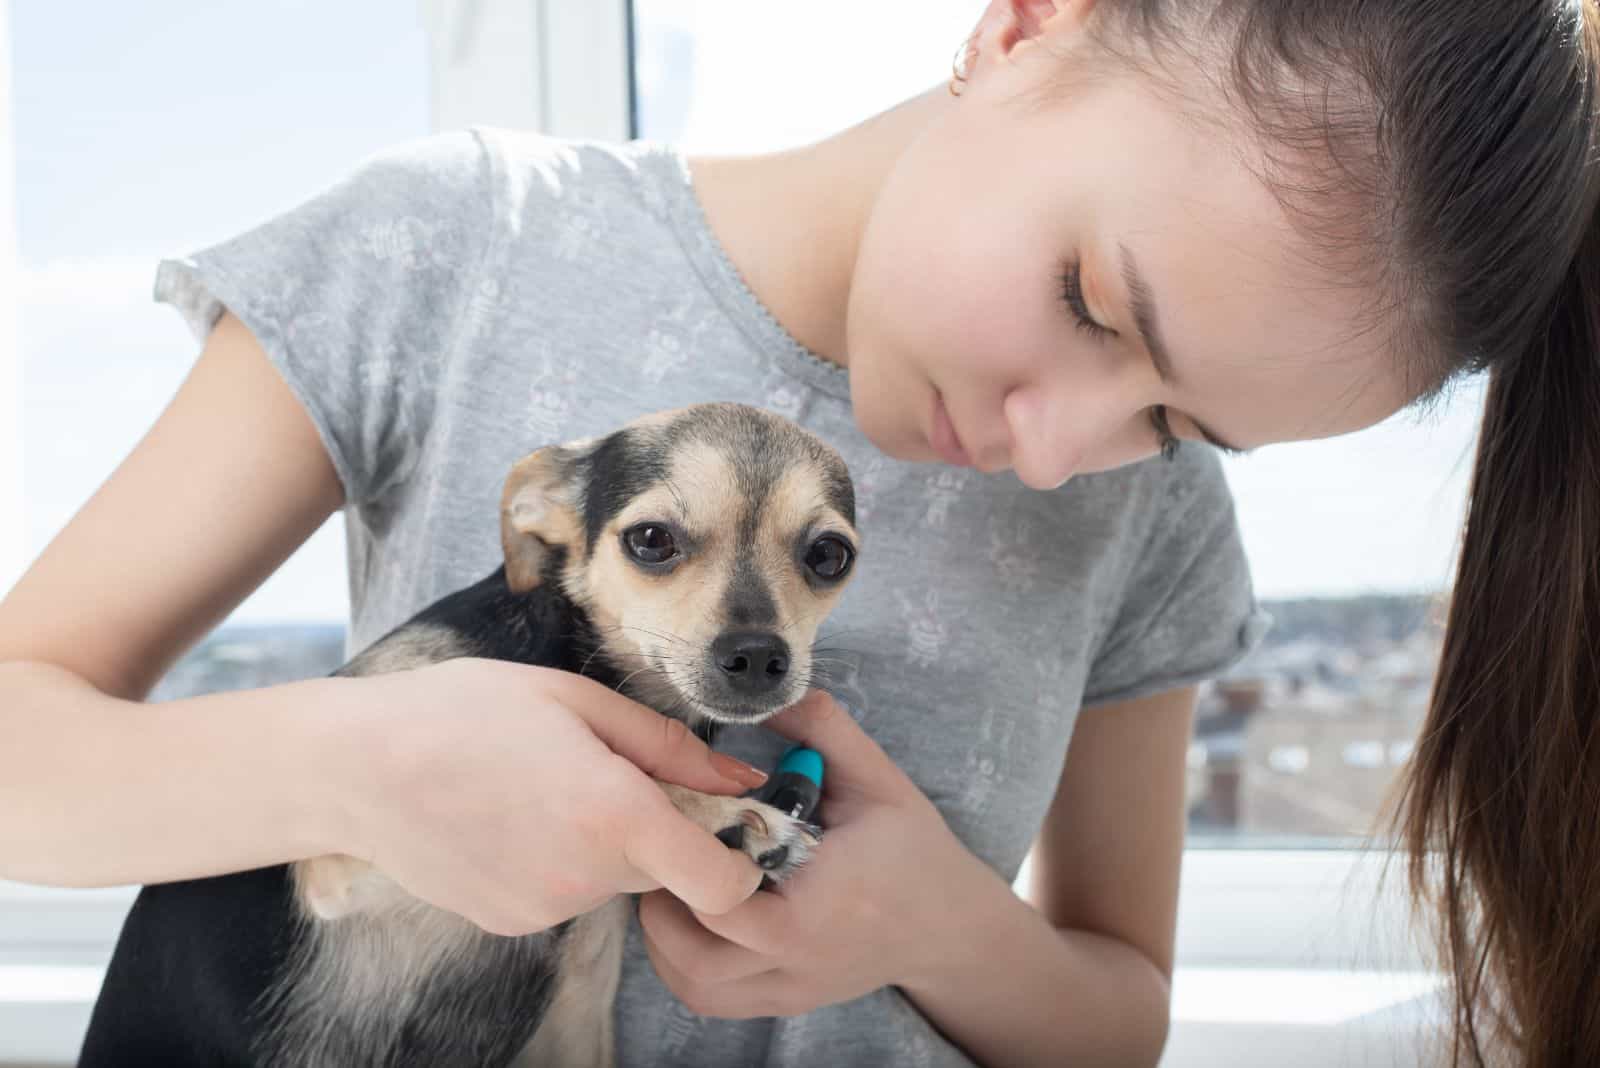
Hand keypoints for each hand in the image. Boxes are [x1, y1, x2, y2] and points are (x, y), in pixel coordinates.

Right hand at [330, 657, 771, 935]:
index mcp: (617, 815)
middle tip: (605, 772)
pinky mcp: (512, 923)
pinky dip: (559, 860)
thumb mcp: (578, 700)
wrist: (357, 766)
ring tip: (542, 786)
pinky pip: (566, 892)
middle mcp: (588, 876)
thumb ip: (671, 746)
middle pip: (667, 870)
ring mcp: (546, 908)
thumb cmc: (466, 712)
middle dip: (658, 828)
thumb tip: (742, 777)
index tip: (722, 822)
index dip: (738, 859)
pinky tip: (512, 816)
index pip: (725, 886)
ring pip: (614, 878)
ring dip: (604, 842)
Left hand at [638, 691, 990, 1017]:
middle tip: (661, 853)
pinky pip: (713, 1000)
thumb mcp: (879, 780)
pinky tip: (690, 924)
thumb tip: (770, 695)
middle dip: (663, 905)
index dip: (690, 857)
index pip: (723, 897)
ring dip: (665, 943)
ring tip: (670, 888)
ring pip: (696, 987)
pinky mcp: (786, 1002)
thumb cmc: (914, 849)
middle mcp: (800, 958)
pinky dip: (685, 968)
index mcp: (819, 904)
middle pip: (695, 955)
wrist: (952, 925)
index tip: (685, 818)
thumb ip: (827, 731)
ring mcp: (791, 988)